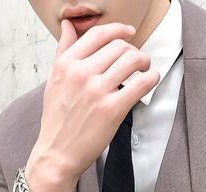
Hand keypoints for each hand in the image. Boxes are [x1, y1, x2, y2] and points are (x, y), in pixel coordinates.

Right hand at [24, 19, 159, 191]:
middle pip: (119, 46)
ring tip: (146, 69)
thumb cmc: (57, 120)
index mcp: (66, 64)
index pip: (98, 34)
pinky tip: (151, 80)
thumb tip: (67, 25)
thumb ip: (63, 50)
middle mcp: (81, 73)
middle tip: (138, 60)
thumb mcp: (54, 80)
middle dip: (133, 50)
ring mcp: (97, 91)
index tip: (130, 33)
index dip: (119, 29)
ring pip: (132, 61)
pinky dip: (151, 78)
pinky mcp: (112, 109)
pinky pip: (140, 84)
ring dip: (145, 62)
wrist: (57, 153)